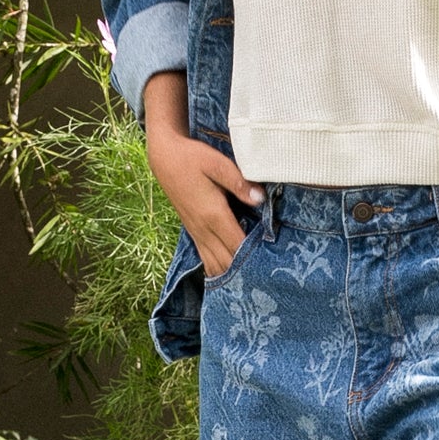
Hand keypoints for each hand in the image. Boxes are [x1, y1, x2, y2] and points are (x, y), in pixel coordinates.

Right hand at [142, 71, 261, 277]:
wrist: (164, 157)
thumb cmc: (192, 157)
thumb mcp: (217, 163)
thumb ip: (239, 182)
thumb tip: (260, 199)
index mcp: (213, 215)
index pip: (238, 245)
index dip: (255, 256)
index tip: (274, 264)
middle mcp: (204, 229)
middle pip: (227, 262)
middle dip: (246, 271)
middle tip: (268, 279)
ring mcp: (197, 232)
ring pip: (215, 264)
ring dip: (232, 273)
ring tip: (252, 282)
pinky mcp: (193, 230)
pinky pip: (206, 258)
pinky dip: (218, 269)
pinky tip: (230, 275)